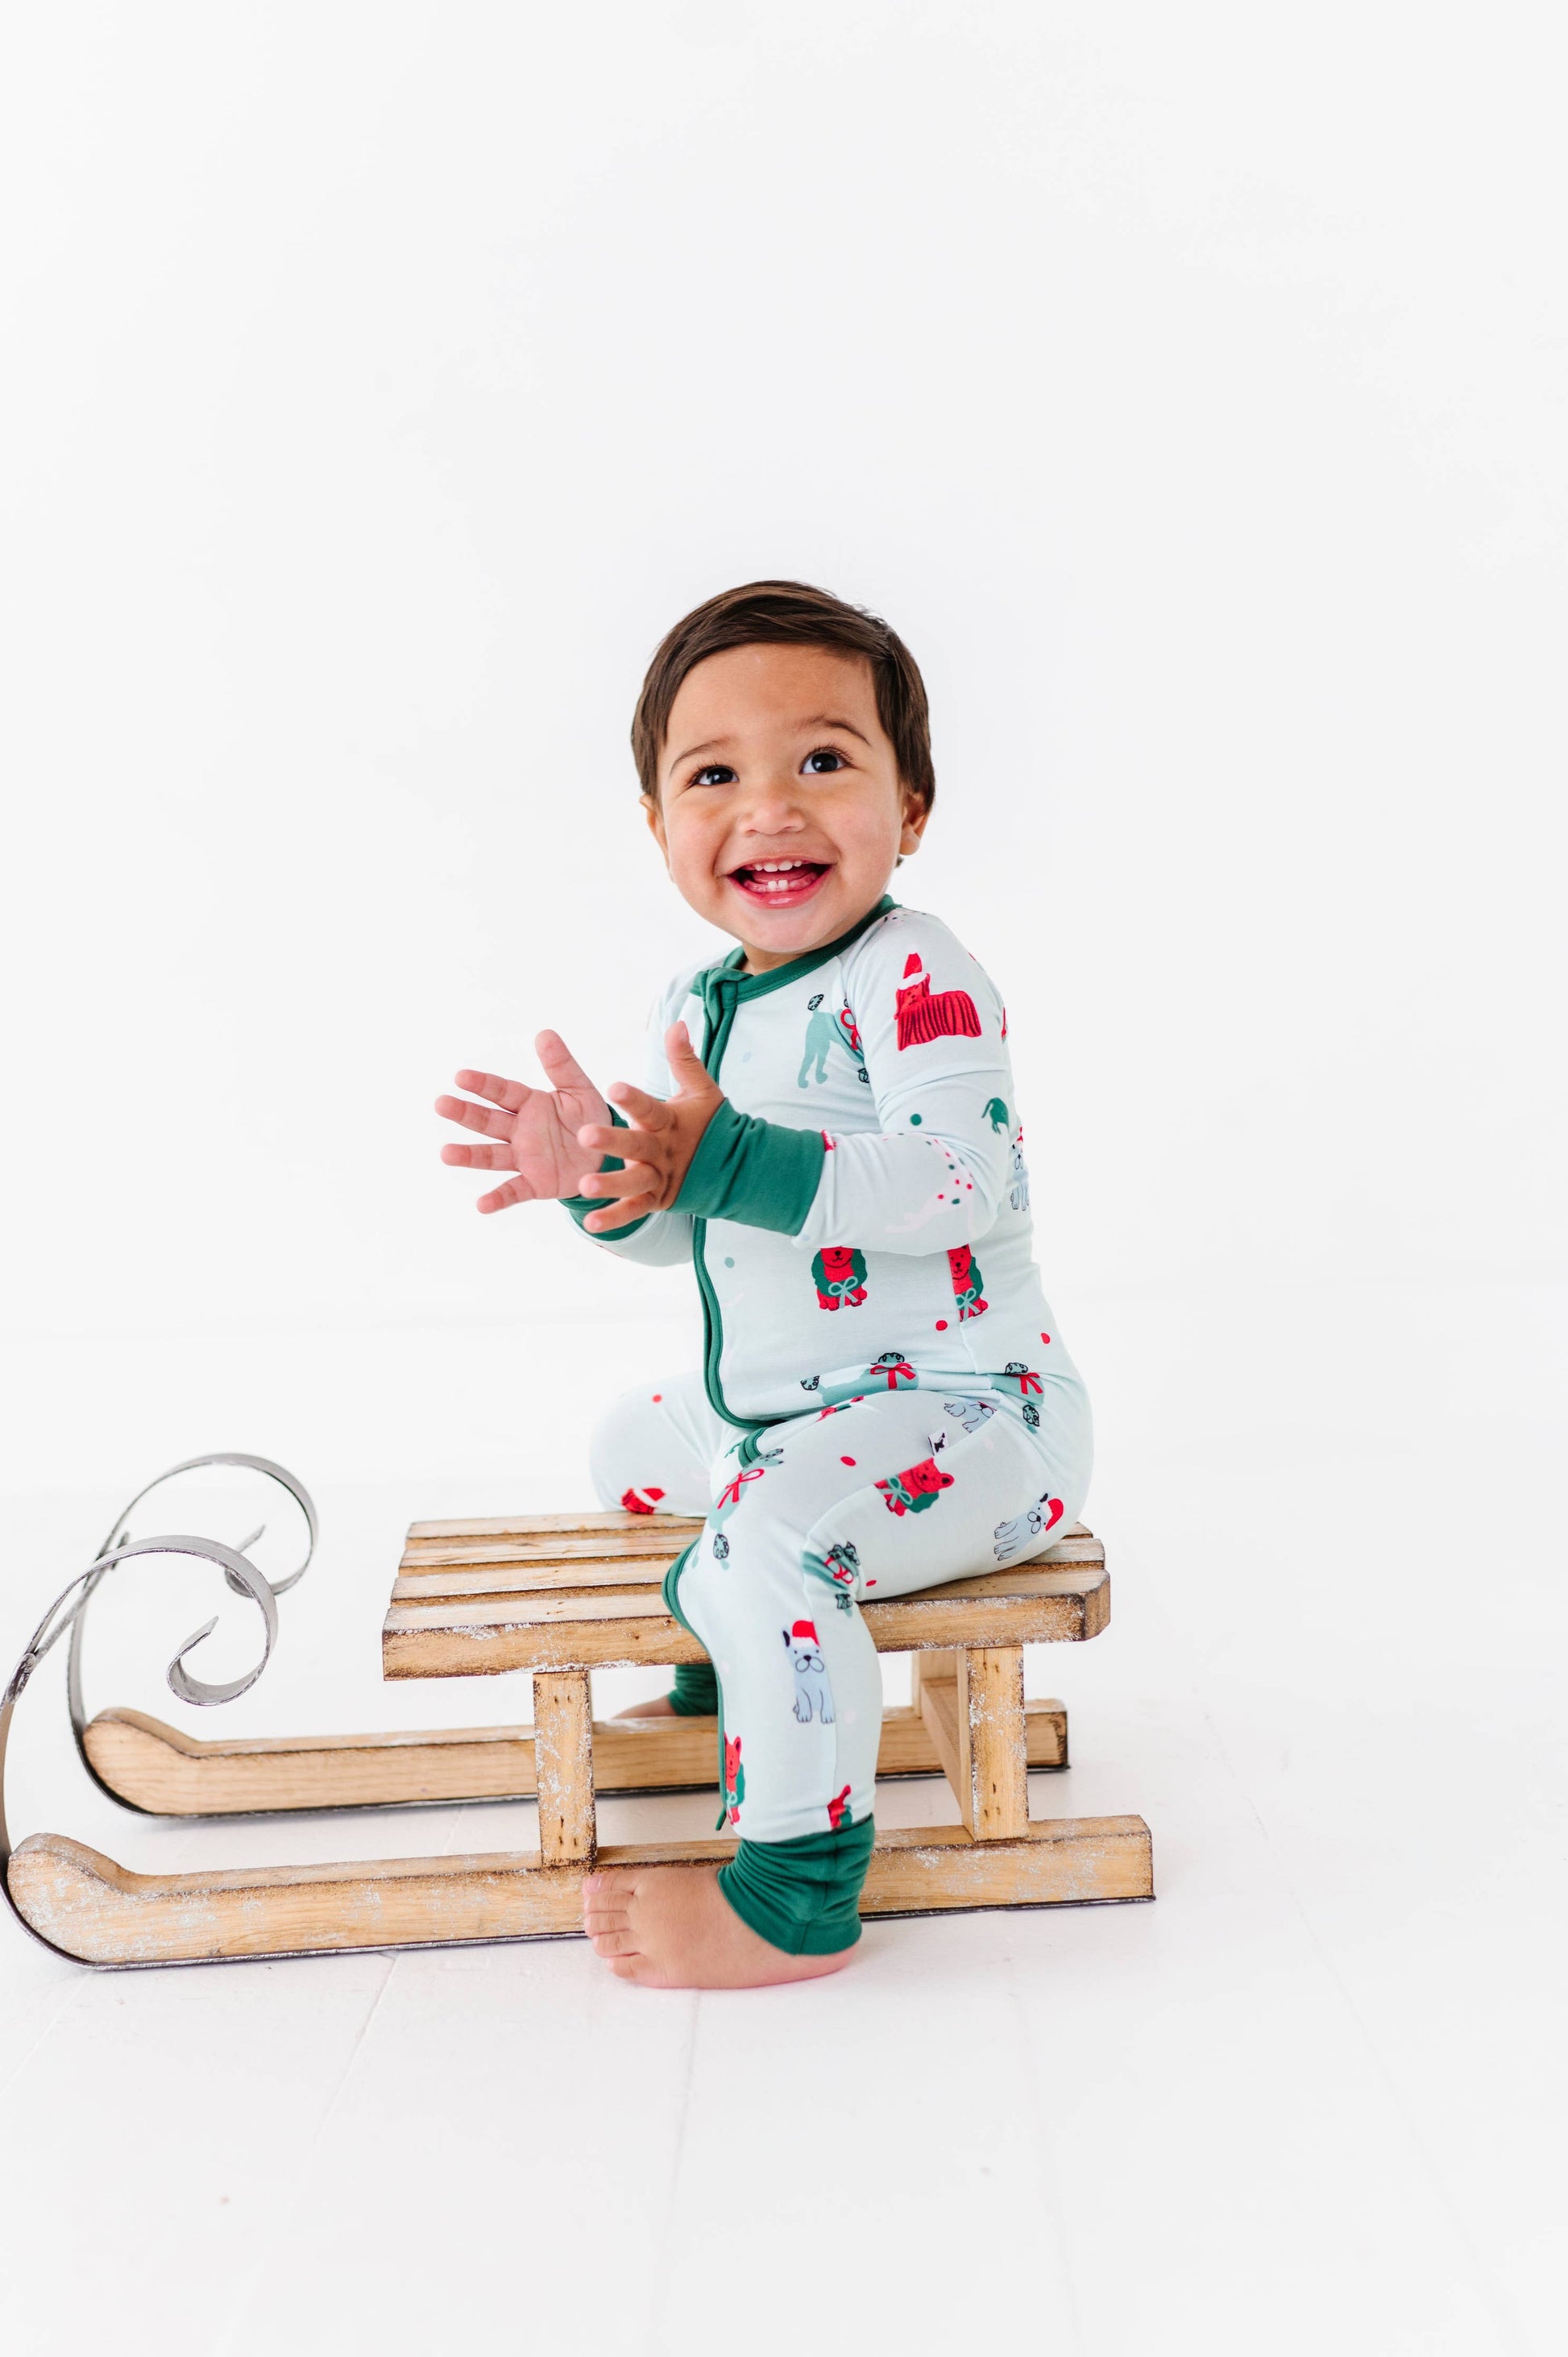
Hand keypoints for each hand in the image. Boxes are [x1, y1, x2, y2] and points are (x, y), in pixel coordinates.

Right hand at [436, 1033, 611, 1213]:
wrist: (608, 1155)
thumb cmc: (591, 1119)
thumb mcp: (580, 1090)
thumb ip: (562, 1066)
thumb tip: (545, 1033)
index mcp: (531, 1104)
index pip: (502, 1092)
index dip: (483, 1085)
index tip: (460, 1077)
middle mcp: (521, 1131)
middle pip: (488, 1121)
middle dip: (465, 1113)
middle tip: (440, 1104)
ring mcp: (525, 1158)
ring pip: (492, 1155)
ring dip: (470, 1155)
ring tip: (446, 1153)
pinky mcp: (536, 1183)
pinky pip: (514, 1191)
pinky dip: (498, 1198)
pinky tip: (480, 1205)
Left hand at [573, 1023, 723, 1233]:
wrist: (731, 1166)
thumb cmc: (705, 1122)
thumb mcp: (699, 1090)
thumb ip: (684, 1060)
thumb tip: (676, 1022)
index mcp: (669, 1121)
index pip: (650, 1107)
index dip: (633, 1098)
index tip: (613, 1086)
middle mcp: (663, 1150)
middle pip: (636, 1146)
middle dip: (612, 1141)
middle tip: (586, 1134)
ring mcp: (660, 1177)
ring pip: (634, 1182)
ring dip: (610, 1185)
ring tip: (584, 1185)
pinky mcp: (657, 1199)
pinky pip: (635, 1210)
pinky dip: (615, 1218)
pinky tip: (590, 1223)